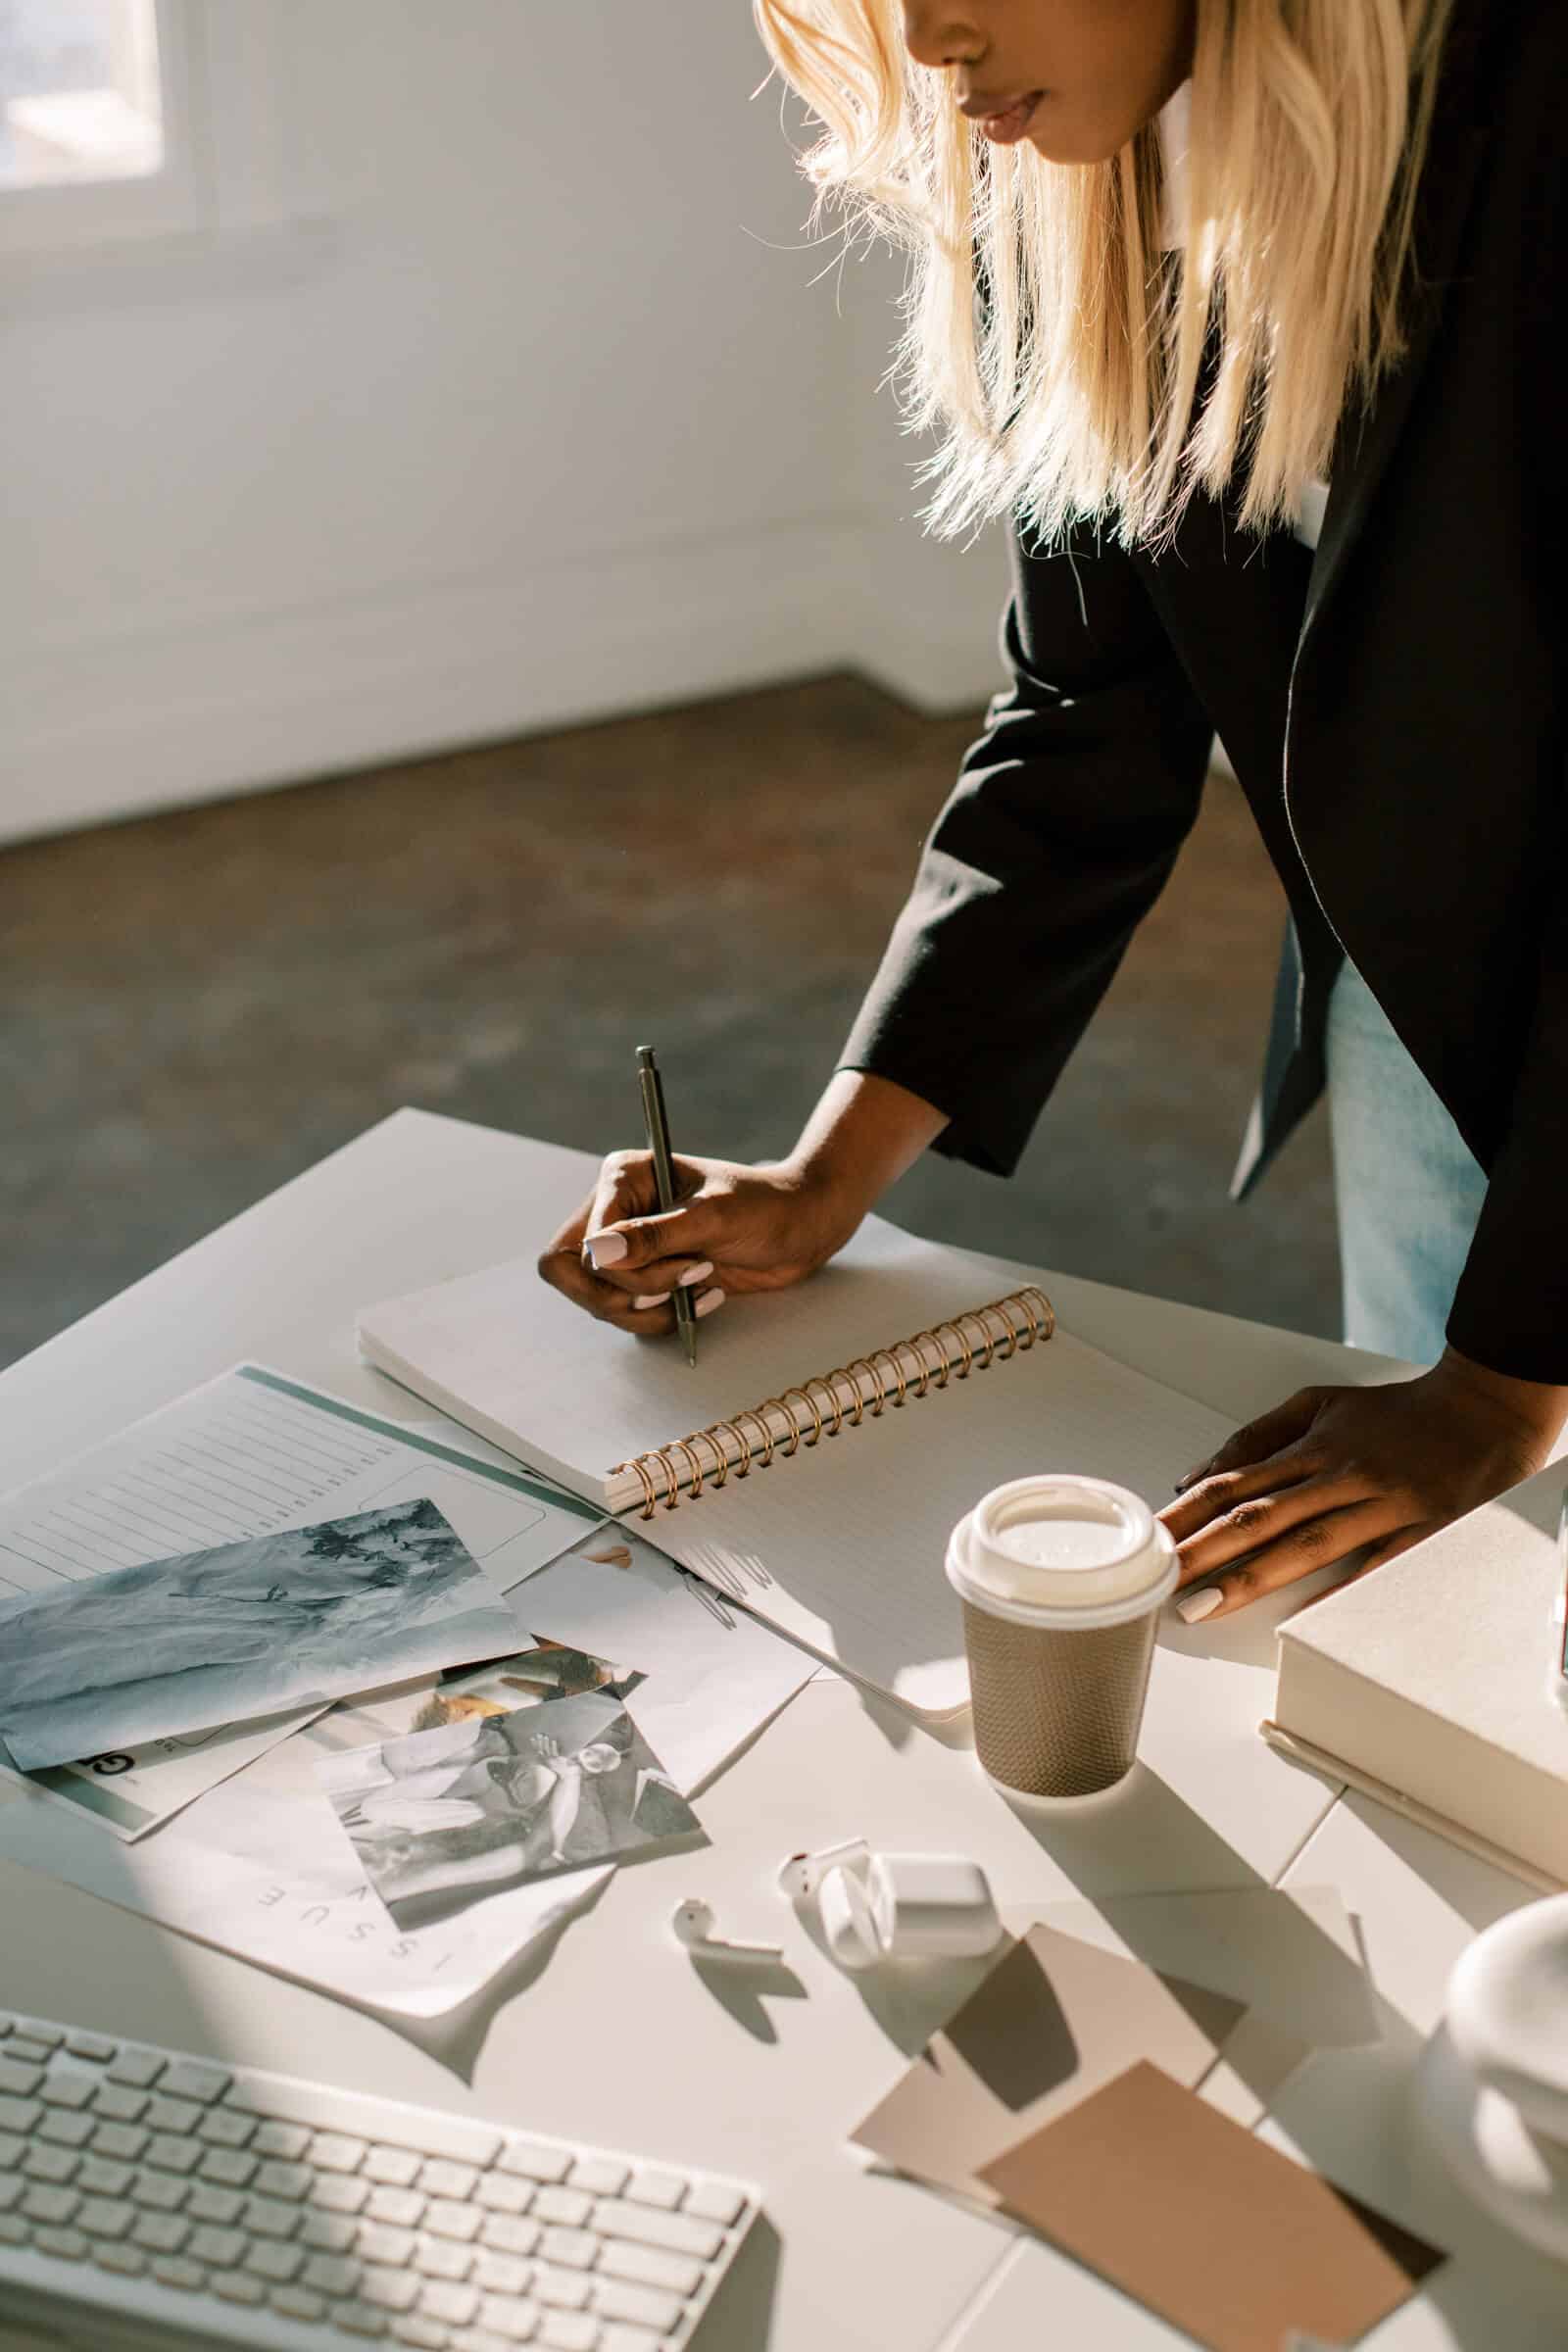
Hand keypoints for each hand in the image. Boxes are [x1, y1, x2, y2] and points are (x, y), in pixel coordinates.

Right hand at [537, 1070, 945, 1336]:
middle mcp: (616, 1211)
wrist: (803, 1228)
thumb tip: (596, 1253)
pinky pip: (626, 1314)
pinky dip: (661, 1317)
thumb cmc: (766, 1207)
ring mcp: (630, 1247)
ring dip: (648, 1308)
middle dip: (624, 1294)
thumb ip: (654, 1236)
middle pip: (574, 1274)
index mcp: (622, 1179)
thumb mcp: (714, 1218)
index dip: (621, 1268)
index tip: (681, 1261)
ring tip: (699, 1284)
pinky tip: (705, 1297)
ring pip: (598, 1300)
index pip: (579, 1243)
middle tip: (679, 1283)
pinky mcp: (647, 1276)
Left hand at [1160, 1347, 1567, 1618]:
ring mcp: (1382, 1503)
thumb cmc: (1395, 1412)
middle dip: (1203, 1551)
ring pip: (1307, 1543)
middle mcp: (1340, 1473)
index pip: (1234, 1482)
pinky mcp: (1423, 1529)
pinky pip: (1376, 1564)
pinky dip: (1339, 1586)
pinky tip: (1301, 1615)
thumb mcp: (1320, 1403)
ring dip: (1251, 1577)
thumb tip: (1197, 1477)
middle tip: (1159, 1581)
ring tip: (1205, 1605)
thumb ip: (1256, 1437)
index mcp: (1312, 1445)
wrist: (1481, 1410)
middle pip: (1259, 1516)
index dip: (1189, 1514)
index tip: (1153, 1542)